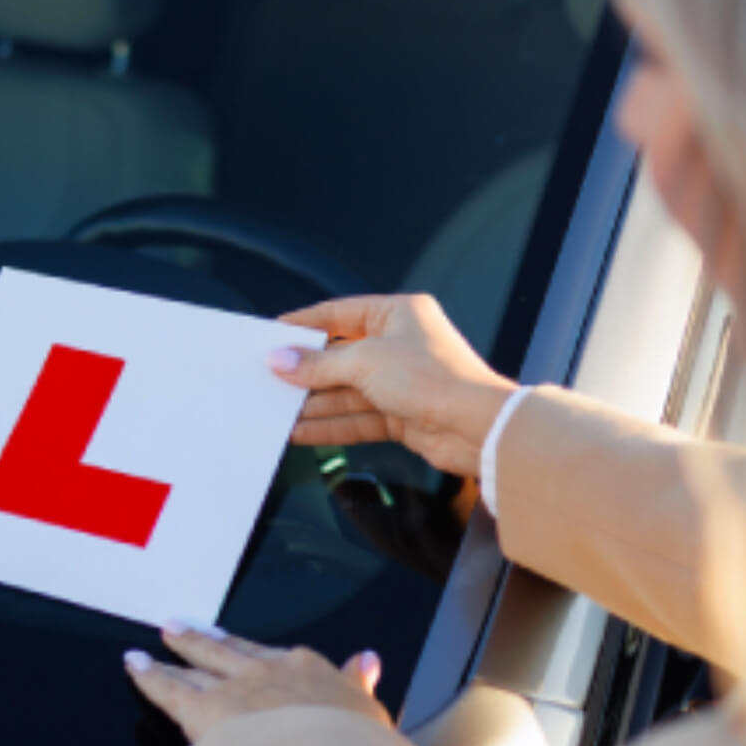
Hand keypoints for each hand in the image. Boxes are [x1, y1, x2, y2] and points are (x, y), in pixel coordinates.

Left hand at [124, 625, 389, 743]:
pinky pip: (167, 689)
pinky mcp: (201, 709)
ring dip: (177, 653)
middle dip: (206, 641)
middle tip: (184, 628)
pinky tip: (134, 665)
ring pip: (197, 666)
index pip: (279, 659)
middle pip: (229, 652)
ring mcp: (232, 688)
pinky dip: (148, 676)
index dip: (257, 653)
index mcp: (310, 673)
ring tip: (162, 639)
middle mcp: (267, 672)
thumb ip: (359, 685)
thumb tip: (367, 661)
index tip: (247, 646)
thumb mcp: (372, 714)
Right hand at [272, 294, 516, 478]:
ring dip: (313, 404)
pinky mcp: (402, 414)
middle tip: (269, 380)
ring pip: (346, 391)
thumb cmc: (435, 379)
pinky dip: (330, 425)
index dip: (304, 325)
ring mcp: (401, 381)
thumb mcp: (364, 362)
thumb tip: (280, 360)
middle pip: (340, 356)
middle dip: (306, 372)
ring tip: (278, 412)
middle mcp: (400, 344)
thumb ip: (318, 364)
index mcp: (398, 314)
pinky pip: (357, 417)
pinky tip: (301, 432)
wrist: (477, 428)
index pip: (340, 314)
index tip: (273, 335)